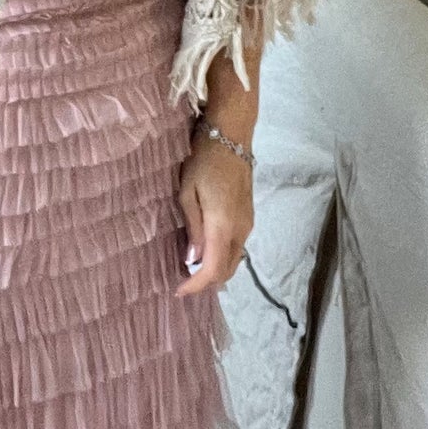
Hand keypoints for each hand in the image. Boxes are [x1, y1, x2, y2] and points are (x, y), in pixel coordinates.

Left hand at [174, 136, 253, 296]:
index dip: (197, 285)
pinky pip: (236, 247)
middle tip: (183, 280)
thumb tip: (192, 258)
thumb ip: (192, 228)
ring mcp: (248, 224)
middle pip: (228, 270)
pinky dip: (222, 256)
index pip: (214, 269)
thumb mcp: (187, 192)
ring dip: (215, 269)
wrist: (231, 138)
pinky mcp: (249, 217)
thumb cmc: (203, 161)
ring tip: (191, 267)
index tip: (178, 290)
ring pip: (234, 260)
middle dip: (206, 282)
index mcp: (223, 225)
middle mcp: (241, 230)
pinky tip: (205, 249)